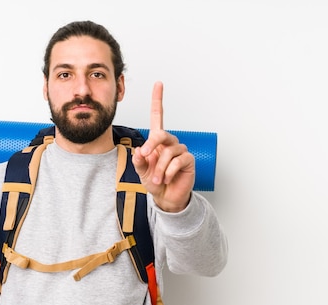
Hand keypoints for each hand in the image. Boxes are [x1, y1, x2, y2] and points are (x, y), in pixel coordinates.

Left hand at [132, 81, 194, 211]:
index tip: (158, 84)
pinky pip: (178, 161)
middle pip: (161, 134)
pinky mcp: (188, 160)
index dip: (158, 100)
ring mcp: (180, 150)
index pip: (158, 116)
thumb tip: (139, 150)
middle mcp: (170, 143)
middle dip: (152, 145)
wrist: (166, 197)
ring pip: (168, 152)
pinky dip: (169, 171)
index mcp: (157, 141)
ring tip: (157, 179)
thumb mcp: (141, 171)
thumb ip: (138, 160)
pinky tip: (167, 178)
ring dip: (160, 167)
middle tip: (146, 156)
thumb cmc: (155, 181)